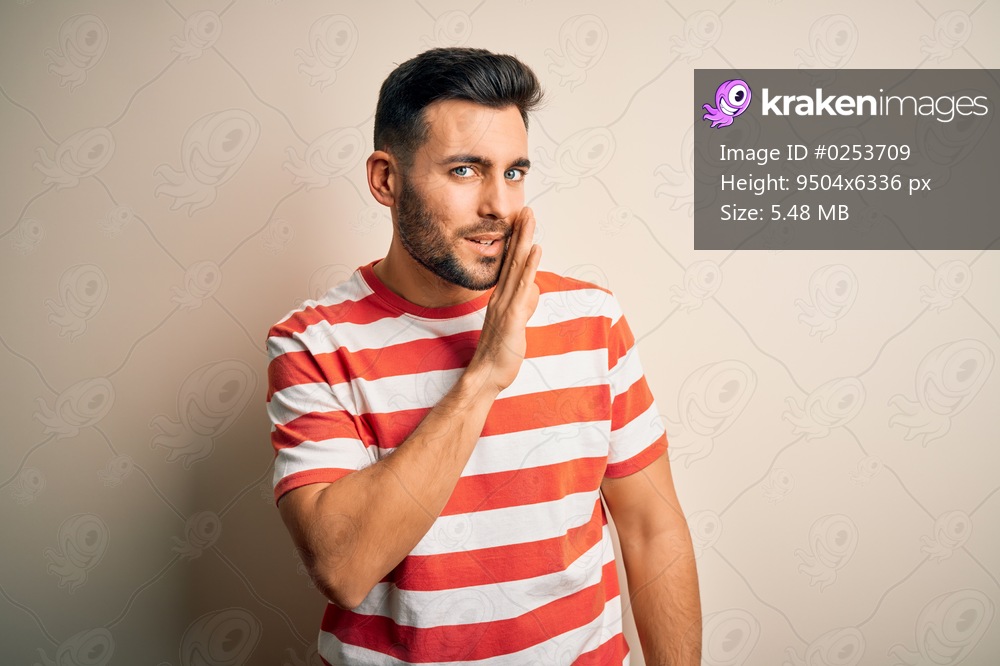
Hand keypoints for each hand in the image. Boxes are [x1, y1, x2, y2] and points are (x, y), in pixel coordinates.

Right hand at [469, 207, 541, 392]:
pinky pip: (521, 287)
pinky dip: (529, 266)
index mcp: (501, 298)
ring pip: (516, 267)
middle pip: (512, 259)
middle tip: (526, 210)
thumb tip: (533, 289)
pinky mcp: (510, 317)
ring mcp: (504, 305)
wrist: (486, 375)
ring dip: (524, 241)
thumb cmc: (501, 354)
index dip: (517, 242)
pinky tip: (535, 249)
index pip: (510, 265)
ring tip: (529, 218)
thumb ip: (524, 305)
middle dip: (520, 233)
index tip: (521, 222)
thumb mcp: (515, 325)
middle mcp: (501, 297)